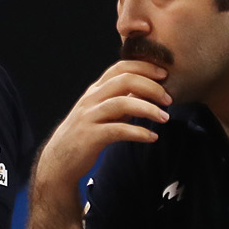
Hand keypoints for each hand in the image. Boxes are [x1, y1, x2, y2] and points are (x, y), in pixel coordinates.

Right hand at [35, 59, 171, 192]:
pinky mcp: (91, 136)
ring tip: (165, 118)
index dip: (144, 67)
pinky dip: (139, 132)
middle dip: (151, 87)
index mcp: (95, 91)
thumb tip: (146, 91)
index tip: (164, 74)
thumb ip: (120, 100)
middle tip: (169, 99)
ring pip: (122, 103)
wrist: (60, 161)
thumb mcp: (102, 112)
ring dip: (148, 109)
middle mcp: (91, 99)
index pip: (120, 67)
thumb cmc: (85, 135)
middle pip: (124, 80)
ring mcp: (89, 117)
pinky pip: (118, 130)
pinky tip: (152, 137)